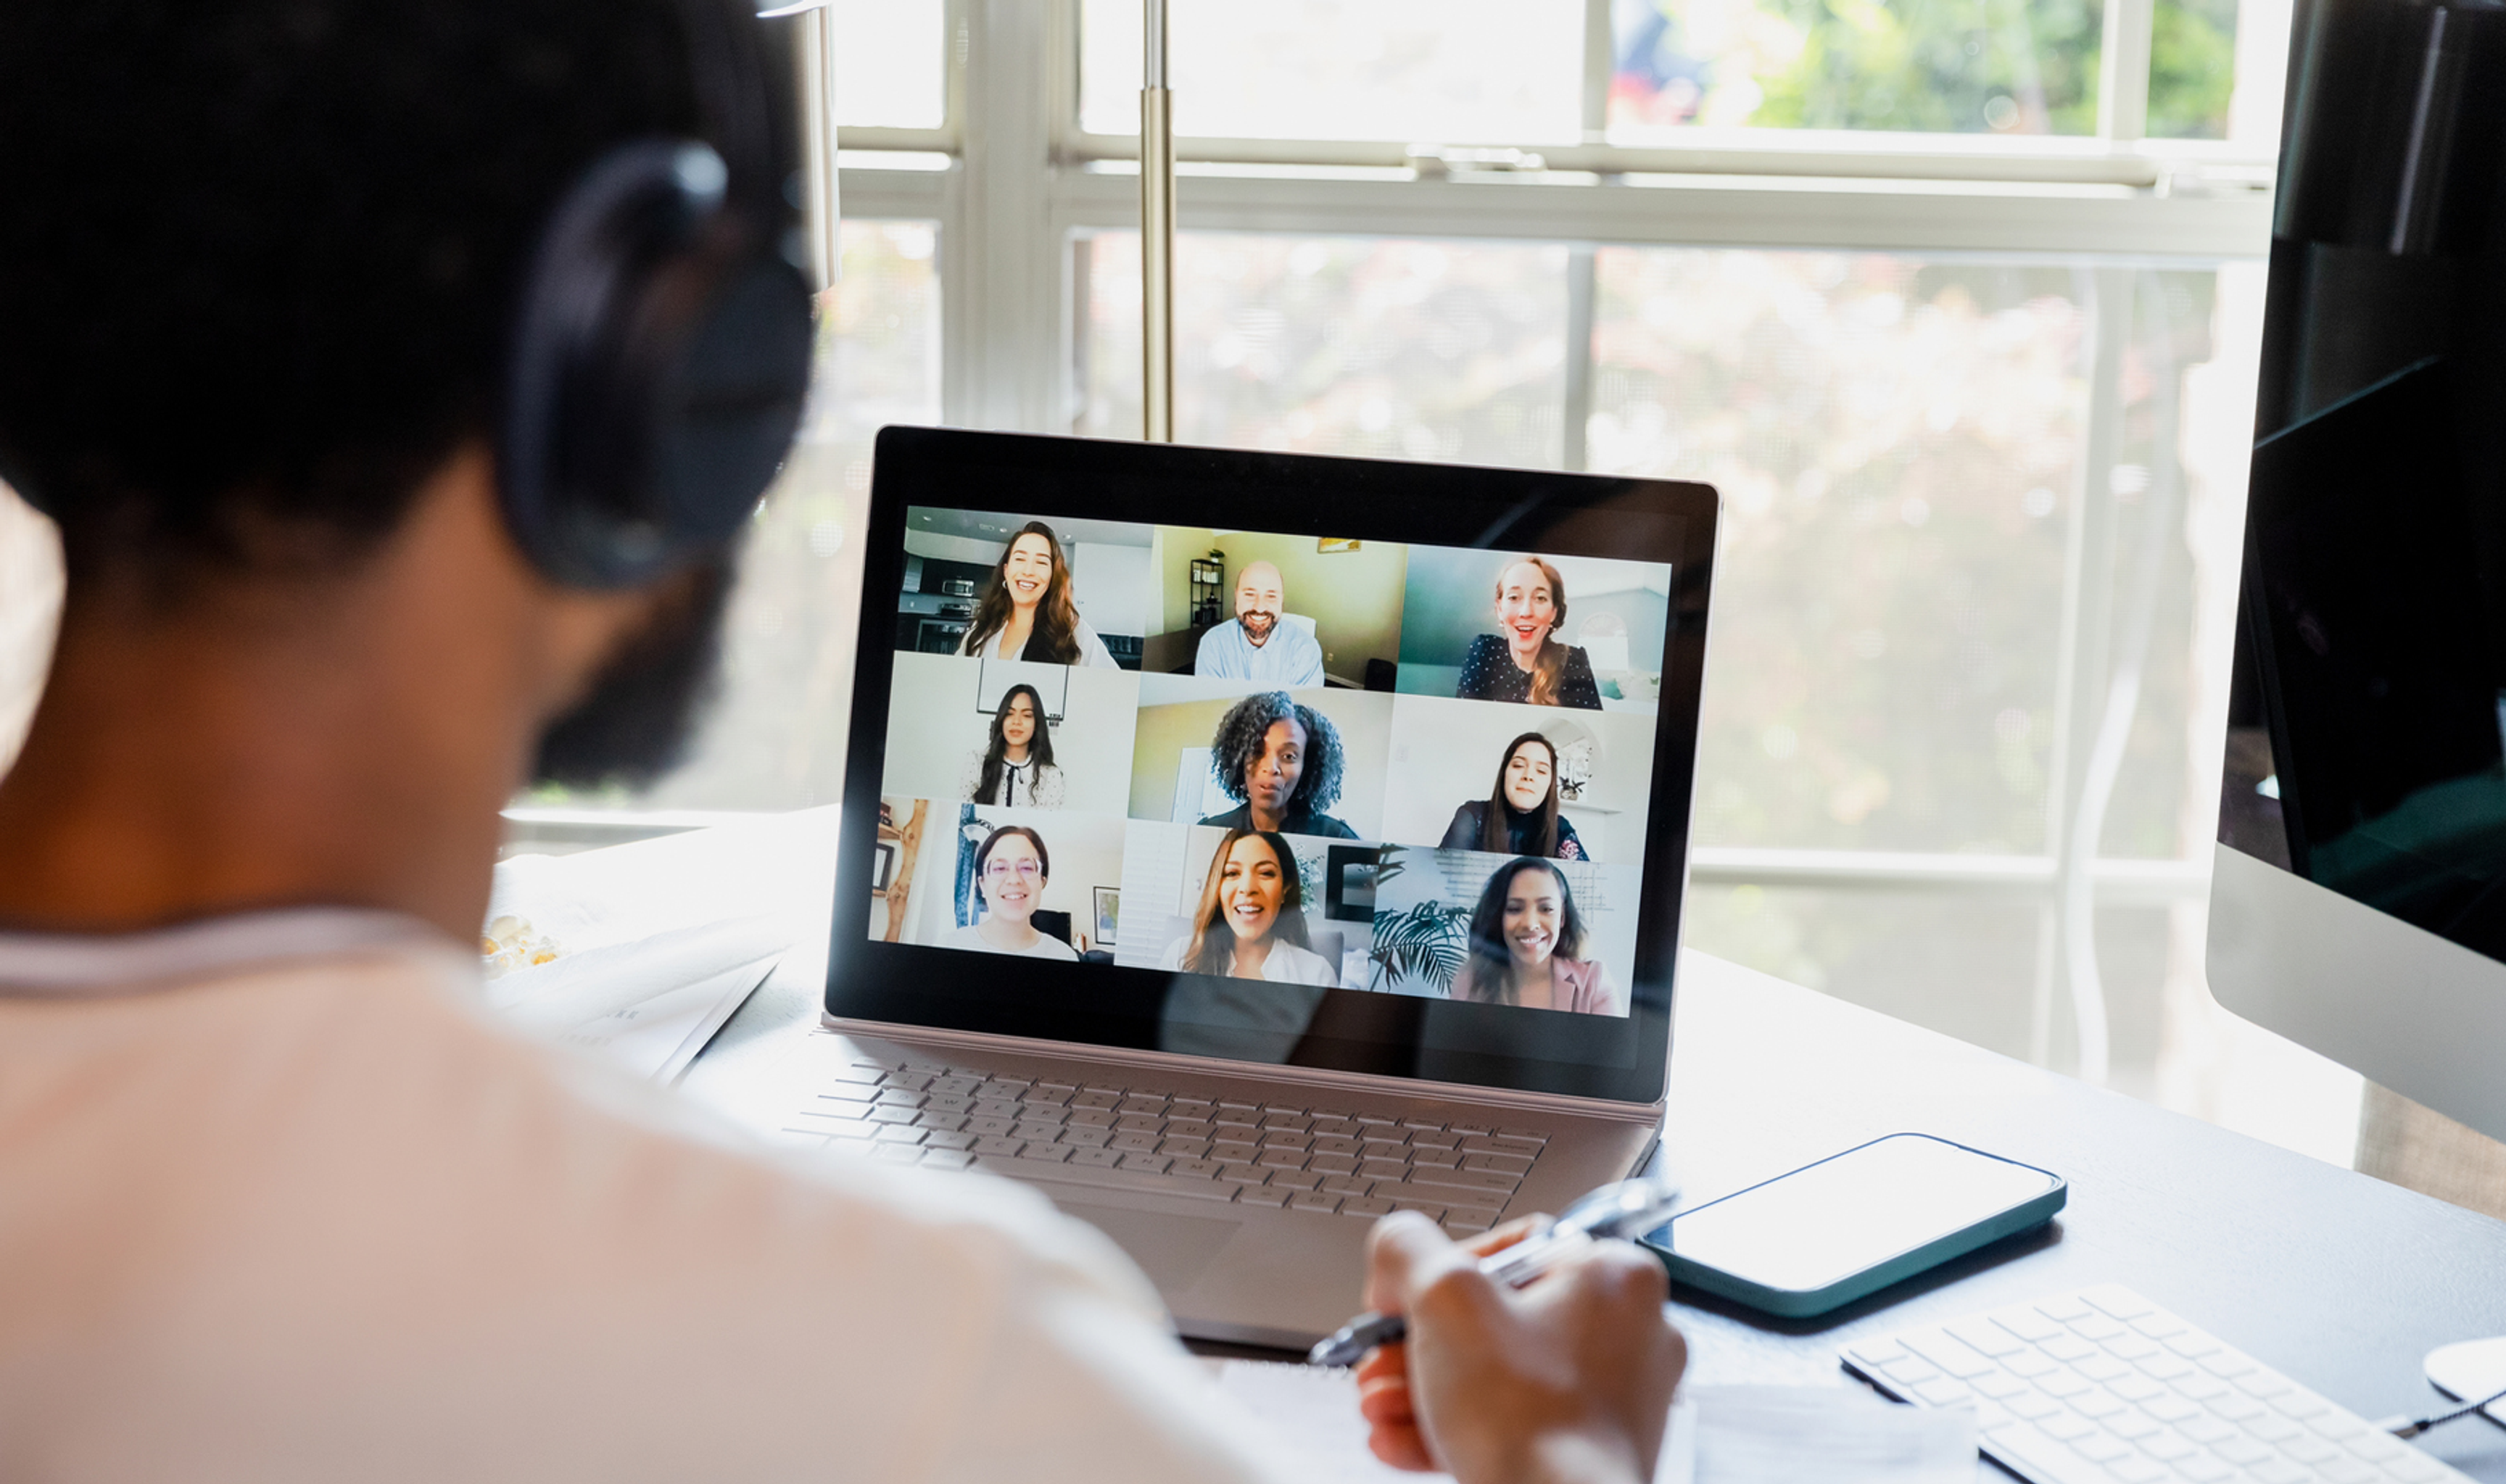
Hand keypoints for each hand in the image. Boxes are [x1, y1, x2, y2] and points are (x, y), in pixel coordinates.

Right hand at [1354, 1211, 1684, 1483]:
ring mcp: (1616, 1397)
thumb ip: (1407, 1250)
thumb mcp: (1443, 1298)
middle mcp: (1630, 1333)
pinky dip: (1456, 1427)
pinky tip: (1403, 1439)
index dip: (1439, 1271)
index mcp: (1616, 1276)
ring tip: (1383, 1406)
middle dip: (1422, 1345)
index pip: (1510, 1246)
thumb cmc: (1530, 1418)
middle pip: (1497, 1319)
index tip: (1404, 1299)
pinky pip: (1515, 1423)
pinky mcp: (1594, 1447)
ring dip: (1427, 1388)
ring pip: (1500, 1376)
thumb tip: (1397, 1246)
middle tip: (1385, 1360)